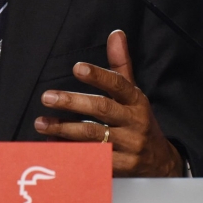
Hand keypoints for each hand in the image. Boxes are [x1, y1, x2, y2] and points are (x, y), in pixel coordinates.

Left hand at [33, 30, 183, 176]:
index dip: (98, 76)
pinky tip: (53, 147)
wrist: (161, 163)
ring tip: (41, 123)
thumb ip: (121, 65)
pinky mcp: (122, 168)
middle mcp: (134, 122)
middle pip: (102, 109)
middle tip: (47, 97)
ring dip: (64, 129)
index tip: (77, 67)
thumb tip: (116, 34)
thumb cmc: (139, 121)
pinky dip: (72, 153)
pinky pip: (93, 160)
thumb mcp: (134, 93)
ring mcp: (129, 147)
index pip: (118, 85)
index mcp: (137, 101)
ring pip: (93, 137)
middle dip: (72, 103)